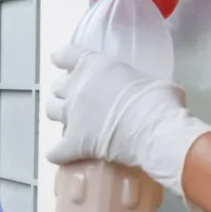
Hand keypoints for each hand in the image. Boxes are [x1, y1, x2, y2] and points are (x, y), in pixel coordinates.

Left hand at [45, 44, 210, 196]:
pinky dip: (58, 153)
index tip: (60, 61)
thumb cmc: (159, 100)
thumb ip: (142, 83)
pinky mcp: (73, 143)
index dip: (62, 59)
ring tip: (69, 121)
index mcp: (95, 66)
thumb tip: (154, 92)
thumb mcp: (153, 81)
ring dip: (59, 114)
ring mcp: (72, 116)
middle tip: (77, 97)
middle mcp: (77, 88)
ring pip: (51, 111)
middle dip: (65, 91)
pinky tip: (63, 155)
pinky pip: (55, 151)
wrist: (154, 130)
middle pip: (58, 86)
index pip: (66, 55)